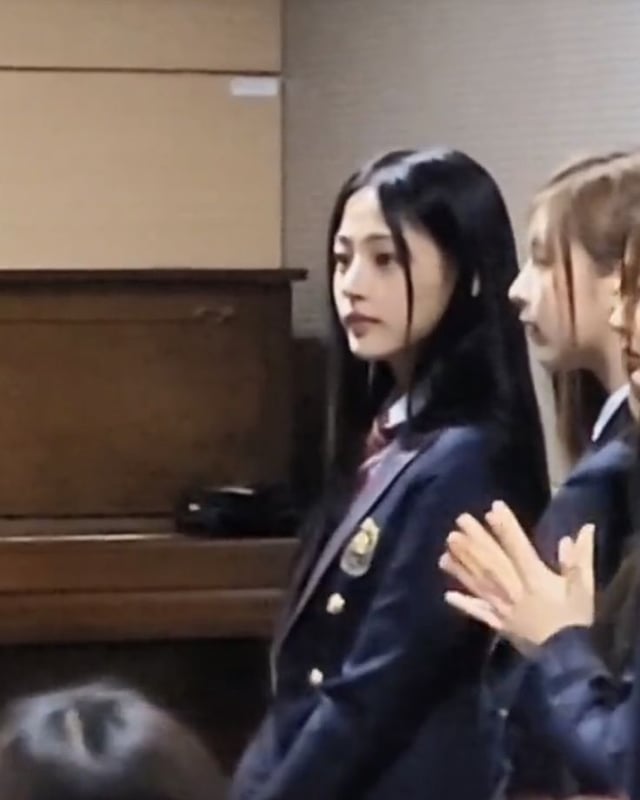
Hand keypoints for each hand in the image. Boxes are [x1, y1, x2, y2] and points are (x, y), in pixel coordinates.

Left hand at [438, 501, 594, 653]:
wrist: (568, 662)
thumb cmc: (576, 621)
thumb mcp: (584, 589)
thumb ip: (579, 559)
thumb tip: (582, 529)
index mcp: (536, 580)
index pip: (518, 549)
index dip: (506, 528)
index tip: (493, 509)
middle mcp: (515, 591)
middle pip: (493, 562)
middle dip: (476, 540)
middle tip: (459, 520)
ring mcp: (503, 609)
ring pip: (480, 583)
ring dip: (462, 566)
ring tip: (446, 548)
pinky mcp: (499, 625)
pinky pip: (479, 613)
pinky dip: (464, 604)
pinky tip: (448, 595)